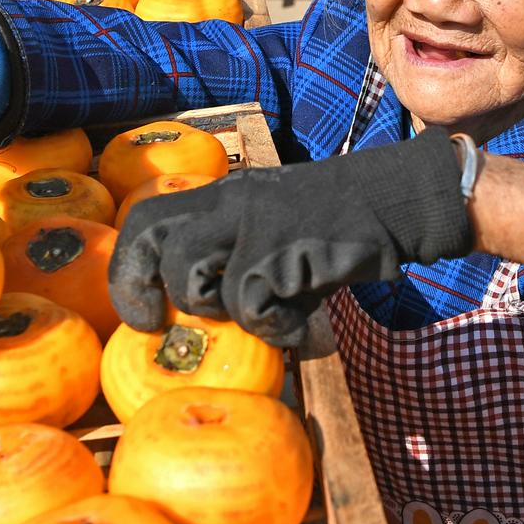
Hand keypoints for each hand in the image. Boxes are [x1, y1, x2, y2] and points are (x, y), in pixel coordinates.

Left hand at [108, 126, 473, 346]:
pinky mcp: (288, 247)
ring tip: (254, 318)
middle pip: (154, 235)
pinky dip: (271, 328)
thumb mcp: (275, 234)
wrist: (396, 200)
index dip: (127, 265)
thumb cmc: (335, 228)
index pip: (146, 217)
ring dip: (216, 310)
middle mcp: (232, 201)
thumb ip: (237, 265)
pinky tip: (295, 325)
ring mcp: (258, 222)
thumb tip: (208, 324)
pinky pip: (251, 304)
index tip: (139, 310)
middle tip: (153, 326)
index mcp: (222, 195)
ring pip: (195, 273)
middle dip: (139, 286)